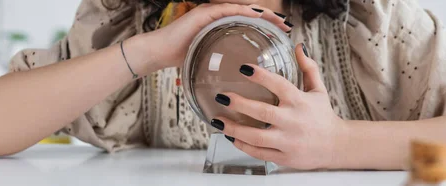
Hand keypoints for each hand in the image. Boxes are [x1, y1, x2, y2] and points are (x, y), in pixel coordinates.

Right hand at [142, 3, 290, 68]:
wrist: (159, 54)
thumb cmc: (181, 61)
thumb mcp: (208, 65)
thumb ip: (222, 68)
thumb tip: (236, 91)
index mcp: (222, 29)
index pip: (250, 25)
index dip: (267, 28)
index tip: (283, 35)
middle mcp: (219, 19)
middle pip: (251, 16)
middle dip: (271, 20)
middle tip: (287, 27)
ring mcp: (212, 14)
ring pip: (243, 10)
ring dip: (263, 14)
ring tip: (278, 21)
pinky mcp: (204, 14)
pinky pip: (229, 10)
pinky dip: (245, 12)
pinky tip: (258, 16)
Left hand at [212, 44, 347, 169]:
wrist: (335, 146)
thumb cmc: (323, 116)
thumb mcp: (319, 90)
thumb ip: (308, 68)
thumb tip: (298, 47)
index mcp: (300, 102)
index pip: (279, 85)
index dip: (261, 76)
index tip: (244, 69)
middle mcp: (293, 121)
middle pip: (263, 112)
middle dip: (239, 104)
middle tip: (222, 96)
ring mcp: (288, 141)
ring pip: (257, 136)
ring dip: (234, 128)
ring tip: (218, 120)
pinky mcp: (284, 157)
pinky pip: (259, 152)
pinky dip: (243, 146)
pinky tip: (231, 137)